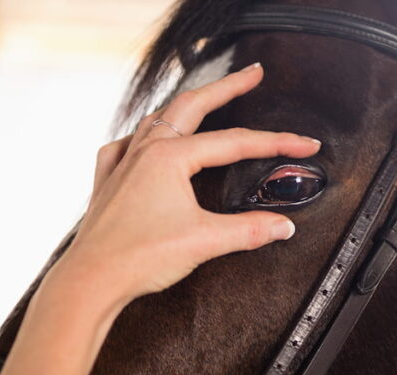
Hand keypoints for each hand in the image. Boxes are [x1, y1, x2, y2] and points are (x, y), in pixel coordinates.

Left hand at [43, 62, 320, 317]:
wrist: (91, 279)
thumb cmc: (138, 258)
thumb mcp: (205, 242)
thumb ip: (249, 230)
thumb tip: (282, 226)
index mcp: (170, 156)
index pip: (236, 142)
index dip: (276, 142)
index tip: (304, 143)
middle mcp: (145, 150)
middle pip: (193, 104)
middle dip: (227, 86)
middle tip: (253, 73)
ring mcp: (124, 163)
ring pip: (159, 119)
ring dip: (186, 105)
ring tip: (205, 98)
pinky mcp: (110, 182)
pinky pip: (127, 146)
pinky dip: (142, 137)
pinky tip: (145, 142)